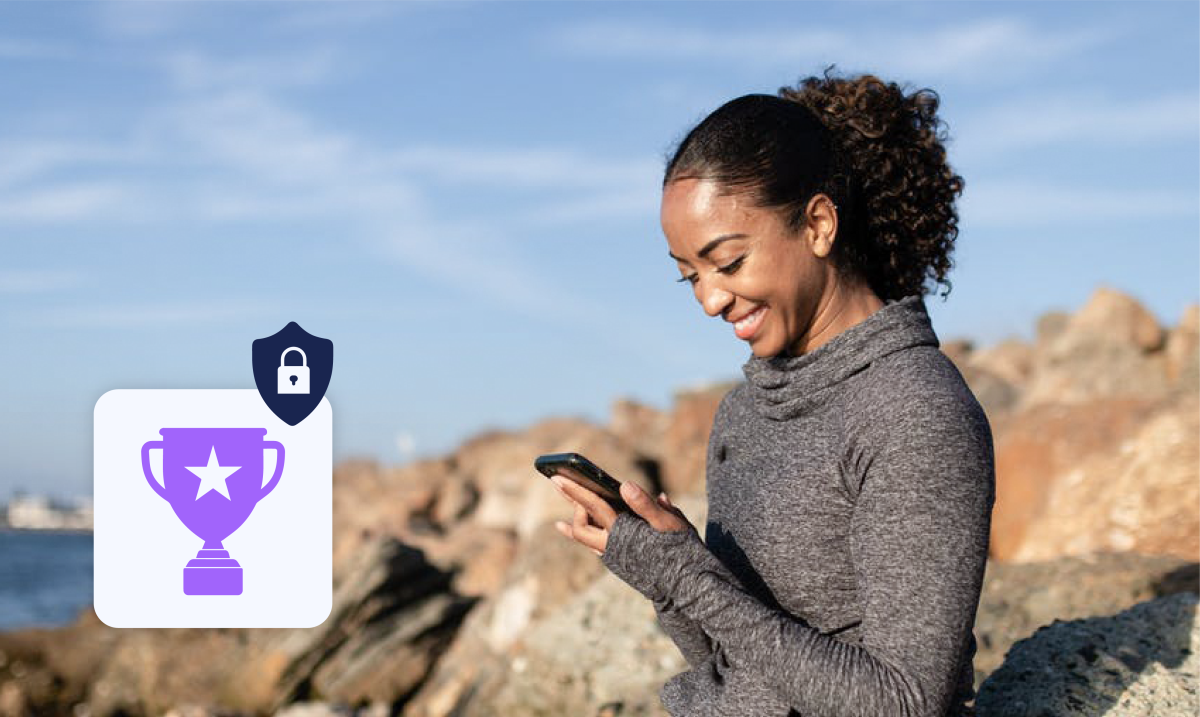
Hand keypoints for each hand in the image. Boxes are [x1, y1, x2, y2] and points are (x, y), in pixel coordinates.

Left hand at [551, 476, 693, 555]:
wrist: (686, 586)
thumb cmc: (681, 550)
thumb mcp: (669, 523)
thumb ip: (646, 505)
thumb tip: (625, 485)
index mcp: (623, 533)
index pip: (593, 506)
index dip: (575, 490)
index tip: (556, 476)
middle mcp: (612, 547)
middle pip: (580, 526)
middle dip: (572, 502)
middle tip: (562, 482)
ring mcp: (613, 557)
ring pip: (584, 536)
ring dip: (575, 516)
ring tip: (565, 495)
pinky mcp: (617, 561)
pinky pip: (591, 543)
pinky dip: (579, 531)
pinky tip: (562, 525)